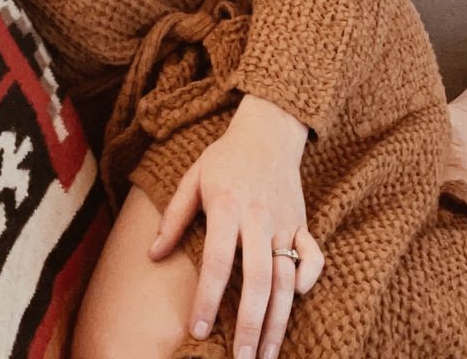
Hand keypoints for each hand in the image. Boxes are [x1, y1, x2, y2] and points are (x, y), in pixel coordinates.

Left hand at [147, 96, 324, 358]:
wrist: (268, 130)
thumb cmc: (224, 158)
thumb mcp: (192, 178)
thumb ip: (173, 217)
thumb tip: (153, 255)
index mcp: (227, 206)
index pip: (217, 261)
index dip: (207, 298)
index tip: (197, 329)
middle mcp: (259, 218)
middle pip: (257, 280)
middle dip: (249, 323)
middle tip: (241, 358)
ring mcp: (284, 223)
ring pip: (285, 280)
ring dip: (276, 320)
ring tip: (265, 353)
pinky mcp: (302, 224)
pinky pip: (313, 258)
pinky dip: (308, 281)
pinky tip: (294, 304)